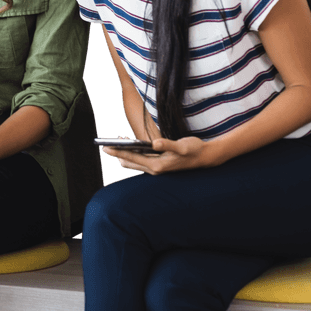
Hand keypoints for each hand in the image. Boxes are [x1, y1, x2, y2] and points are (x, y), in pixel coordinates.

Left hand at [102, 136, 221, 174]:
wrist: (205, 157)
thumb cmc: (194, 150)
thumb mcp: (183, 146)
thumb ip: (168, 145)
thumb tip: (155, 144)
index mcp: (157, 166)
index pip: (132, 158)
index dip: (118, 152)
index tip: (105, 147)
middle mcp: (154, 169)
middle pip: (129, 162)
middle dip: (118, 152)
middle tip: (110, 141)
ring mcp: (156, 168)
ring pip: (134, 162)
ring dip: (125, 153)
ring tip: (119, 140)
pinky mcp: (158, 165)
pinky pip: (140, 161)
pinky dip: (133, 154)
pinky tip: (132, 145)